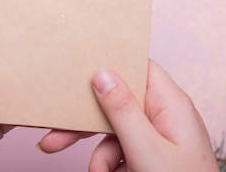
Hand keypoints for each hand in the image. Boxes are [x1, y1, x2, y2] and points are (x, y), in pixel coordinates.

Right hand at [88, 60, 218, 171]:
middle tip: (55, 138)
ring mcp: (158, 135)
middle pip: (117, 102)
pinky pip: (120, 150)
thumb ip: (122, 110)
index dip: (110, 64)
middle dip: (86, 122)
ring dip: (100, 156)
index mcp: (170, 103)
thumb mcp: (146, 149)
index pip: (138, 66)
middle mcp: (164, 114)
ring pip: (113, 131)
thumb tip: (102, 72)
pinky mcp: (151, 154)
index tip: (79, 70)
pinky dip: (110, 164)